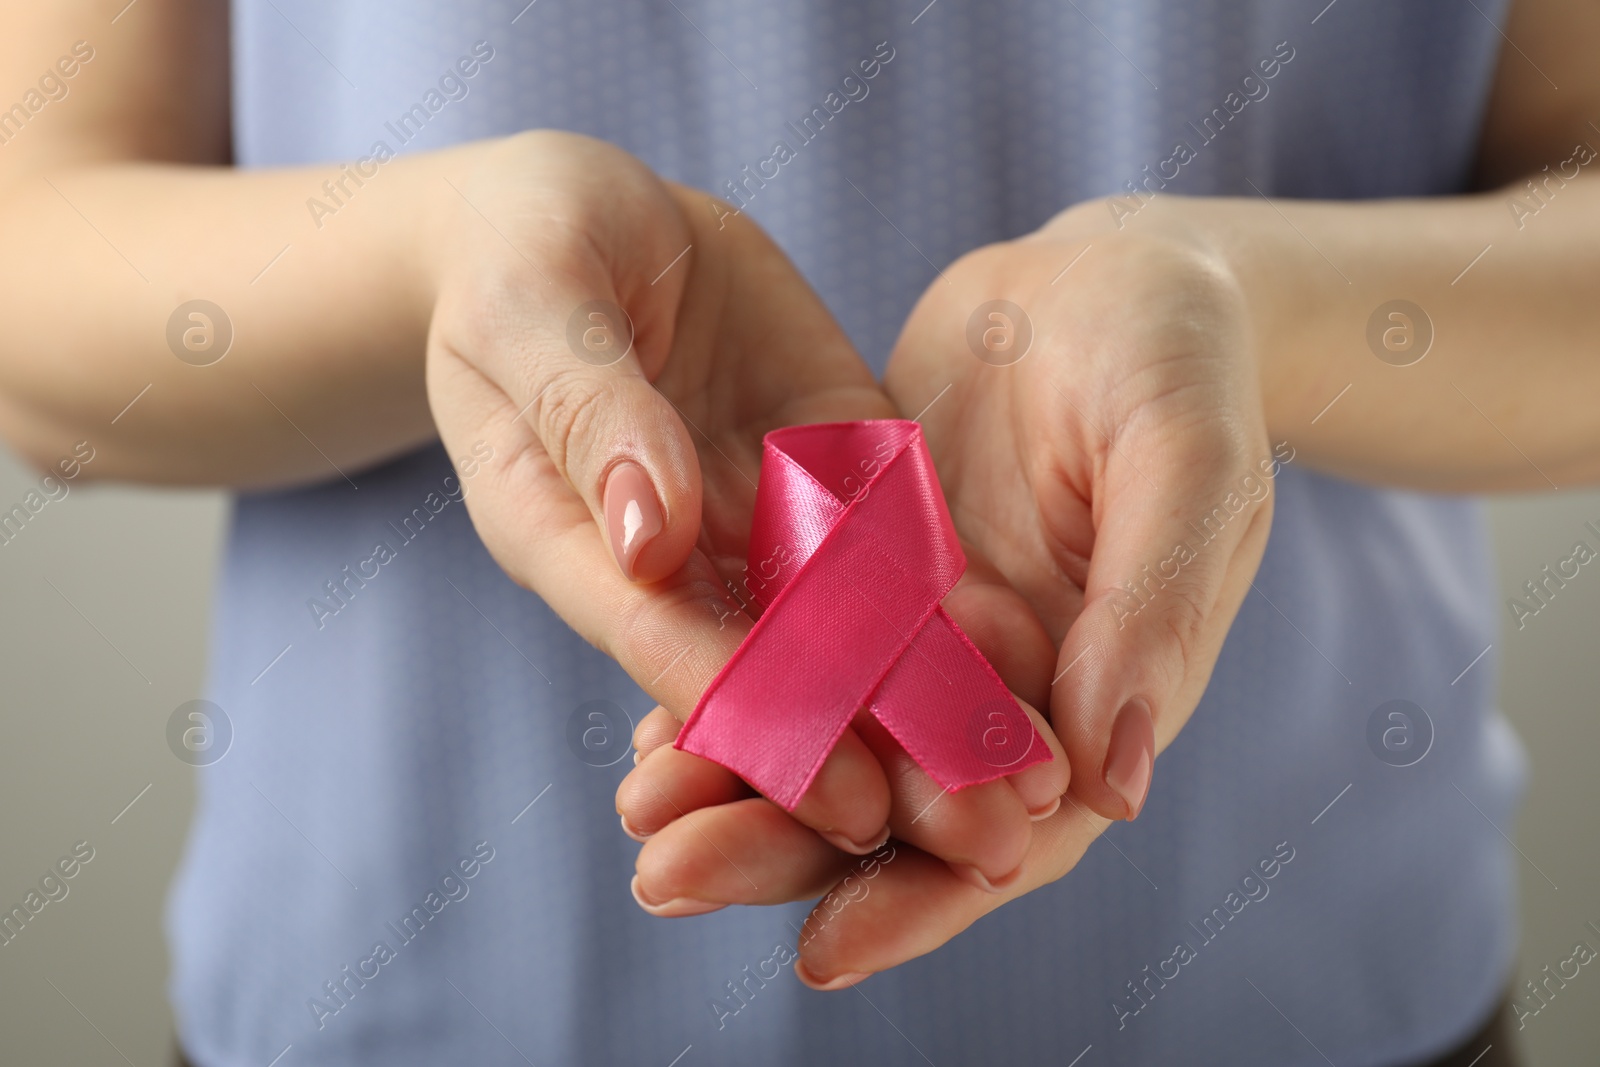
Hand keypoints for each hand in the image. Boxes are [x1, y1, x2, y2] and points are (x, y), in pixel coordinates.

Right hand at [425, 132, 1063, 890]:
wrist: (585, 216)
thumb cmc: (517, 251)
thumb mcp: (532, 307)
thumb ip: (587, 413)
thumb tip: (649, 537)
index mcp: (576, 537)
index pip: (666, 640)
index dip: (754, 718)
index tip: (847, 799)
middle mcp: (677, 556)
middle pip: (775, 670)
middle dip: (876, 755)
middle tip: (983, 842)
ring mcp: (760, 513)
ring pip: (850, 625)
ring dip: (936, 703)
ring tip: (1033, 779)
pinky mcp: (830, 462)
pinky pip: (893, 535)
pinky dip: (956, 596)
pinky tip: (1033, 649)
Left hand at [617, 197, 1275, 985]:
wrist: (1113, 279)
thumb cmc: (1181, 355)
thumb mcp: (1186, 460)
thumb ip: (1153, 610)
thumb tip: (1113, 784)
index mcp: (1106, 692)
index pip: (1017, 832)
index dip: (928, 895)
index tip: (824, 947)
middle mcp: (1011, 688)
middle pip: (897, 803)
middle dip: (785, 849)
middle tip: (666, 878)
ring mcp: (936, 635)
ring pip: (833, 733)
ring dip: (738, 778)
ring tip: (636, 808)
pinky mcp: (876, 572)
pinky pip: (801, 646)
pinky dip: (738, 682)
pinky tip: (653, 713)